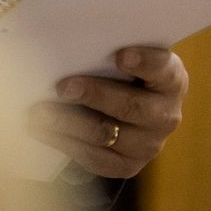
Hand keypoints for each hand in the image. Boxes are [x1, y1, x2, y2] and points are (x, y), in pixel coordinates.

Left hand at [28, 45, 187, 178]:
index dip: (144, 62)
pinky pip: (95, 158)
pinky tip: (42, 131)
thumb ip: (108, 53)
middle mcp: (166, 114)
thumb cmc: (121, 75)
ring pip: (106, 134)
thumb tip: (67, 45)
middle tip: (62, 87)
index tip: (120, 56)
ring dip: (67, 123)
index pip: (163, 69)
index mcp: (171, 80)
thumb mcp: (126, 59)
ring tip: (39, 113)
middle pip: (130, 106)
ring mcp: (150, 144)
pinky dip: (65, 143)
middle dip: (93, 95)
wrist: (130, 112)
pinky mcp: (129, 165)